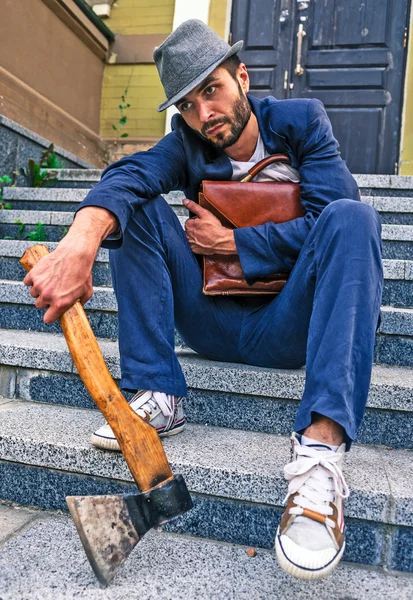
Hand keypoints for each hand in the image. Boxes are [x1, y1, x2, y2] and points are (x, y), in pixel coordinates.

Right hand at [23, 207, 116, 323]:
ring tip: (49, 282)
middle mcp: (48, 296)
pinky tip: (42, 276)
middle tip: (52, 293)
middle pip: (39, 305)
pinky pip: (27, 282)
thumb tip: (78, 307)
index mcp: (60, 303)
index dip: (50, 316)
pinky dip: (32, 280)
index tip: (51, 312)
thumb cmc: (82, 272)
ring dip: (39, 289)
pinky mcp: (34, 274)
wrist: (75, 254)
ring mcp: (39, 285)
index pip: (48, 319)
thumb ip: (80, 302)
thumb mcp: (87, 291)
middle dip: (45, 301)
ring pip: (33, 293)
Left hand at [183, 199, 236, 254]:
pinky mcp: (195, 250)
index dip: (197, 221)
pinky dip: (198, 244)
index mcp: (189, 225)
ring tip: (206, 235)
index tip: (203, 223)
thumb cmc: (215, 228)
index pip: (189, 221)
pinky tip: (205, 242)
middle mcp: (188, 235)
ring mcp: (191, 243)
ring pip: (191, 238)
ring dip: (197, 236)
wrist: (222, 241)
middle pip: (190, 229)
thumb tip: (185, 201)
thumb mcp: (205, 213)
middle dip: (196, 228)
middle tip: (206, 229)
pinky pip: (194, 246)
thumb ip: (193, 206)